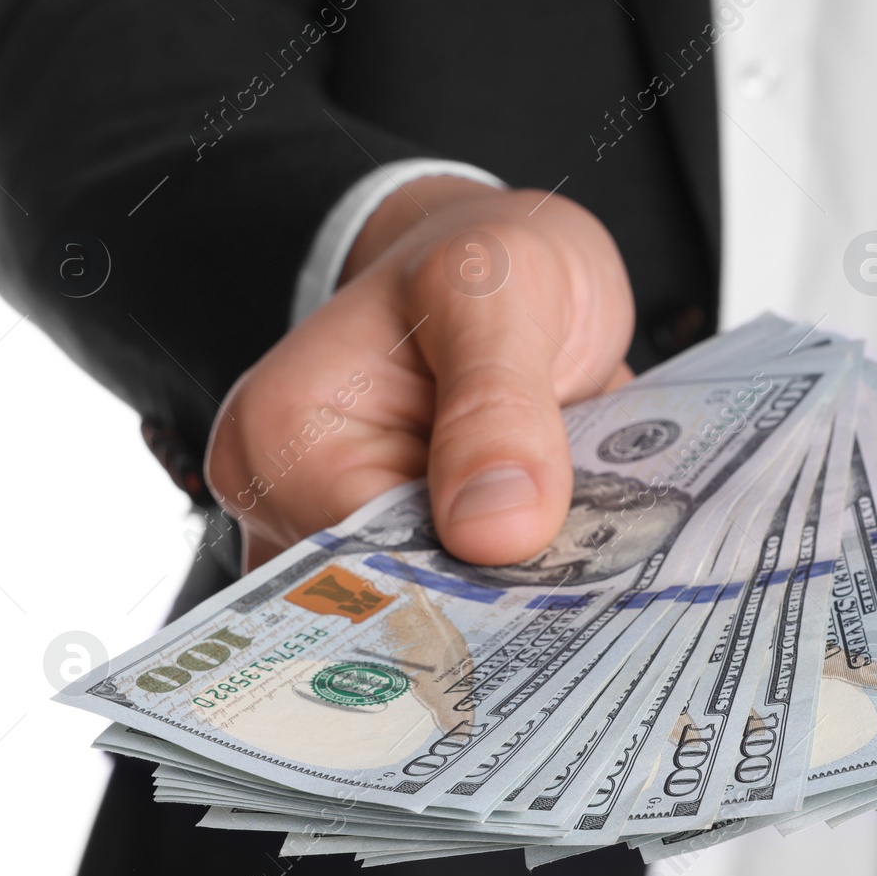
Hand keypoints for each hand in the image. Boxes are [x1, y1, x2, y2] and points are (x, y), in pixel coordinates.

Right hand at [205, 175, 634, 572]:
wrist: (499, 261)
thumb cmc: (481, 259)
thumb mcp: (498, 293)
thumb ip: (496, 406)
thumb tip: (493, 533)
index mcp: (279, 442)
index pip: (369, 567)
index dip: (470, 584)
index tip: (561, 587)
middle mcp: (287, 505)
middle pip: (399, 603)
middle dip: (500, 596)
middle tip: (597, 574)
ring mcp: (339, 541)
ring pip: (439, 616)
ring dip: (523, 598)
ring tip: (594, 555)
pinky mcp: (402, 558)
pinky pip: (465, 605)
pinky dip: (527, 592)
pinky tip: (579, 560)